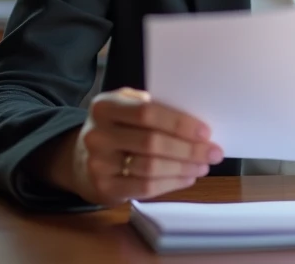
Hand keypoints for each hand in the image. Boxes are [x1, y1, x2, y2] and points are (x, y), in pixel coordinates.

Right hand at [68, 88, 223, 205]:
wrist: (80, 159)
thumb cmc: (116, 128)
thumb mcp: (125, 106)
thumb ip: (152, 107)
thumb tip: (195, 123)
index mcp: (105, 106)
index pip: (147, 112)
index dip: (179, 123)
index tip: (206, 131)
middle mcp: (97, 134)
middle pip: (152, 142)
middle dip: (189, 149)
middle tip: (214, 152)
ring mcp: (98, 163)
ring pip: (150, 168)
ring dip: (183, 168)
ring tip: (203, 166)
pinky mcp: (104, 188)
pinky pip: (144, 188)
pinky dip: (171, 183)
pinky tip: (187, 178)